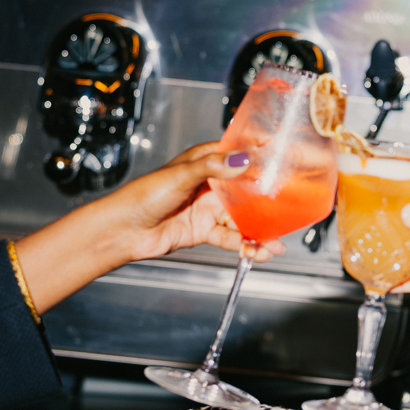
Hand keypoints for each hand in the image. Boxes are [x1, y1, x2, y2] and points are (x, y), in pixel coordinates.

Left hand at [103, 142, 283, 261]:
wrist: (123, 230)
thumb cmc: (143, 196)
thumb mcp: (181, 176)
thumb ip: (212, 168)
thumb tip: (241, 160)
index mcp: (203, 162)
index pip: (237, 157)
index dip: (259, 161)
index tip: (282, 166)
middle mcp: (208, 185)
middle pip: (245, 192)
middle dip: (266, 204)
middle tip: (286, 214)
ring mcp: (207, 209)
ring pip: (241, 219)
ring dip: (258, 231)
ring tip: (275, 243)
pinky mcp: (203, 230)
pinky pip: (230, 238)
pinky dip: (245, 246)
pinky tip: (257, 252)